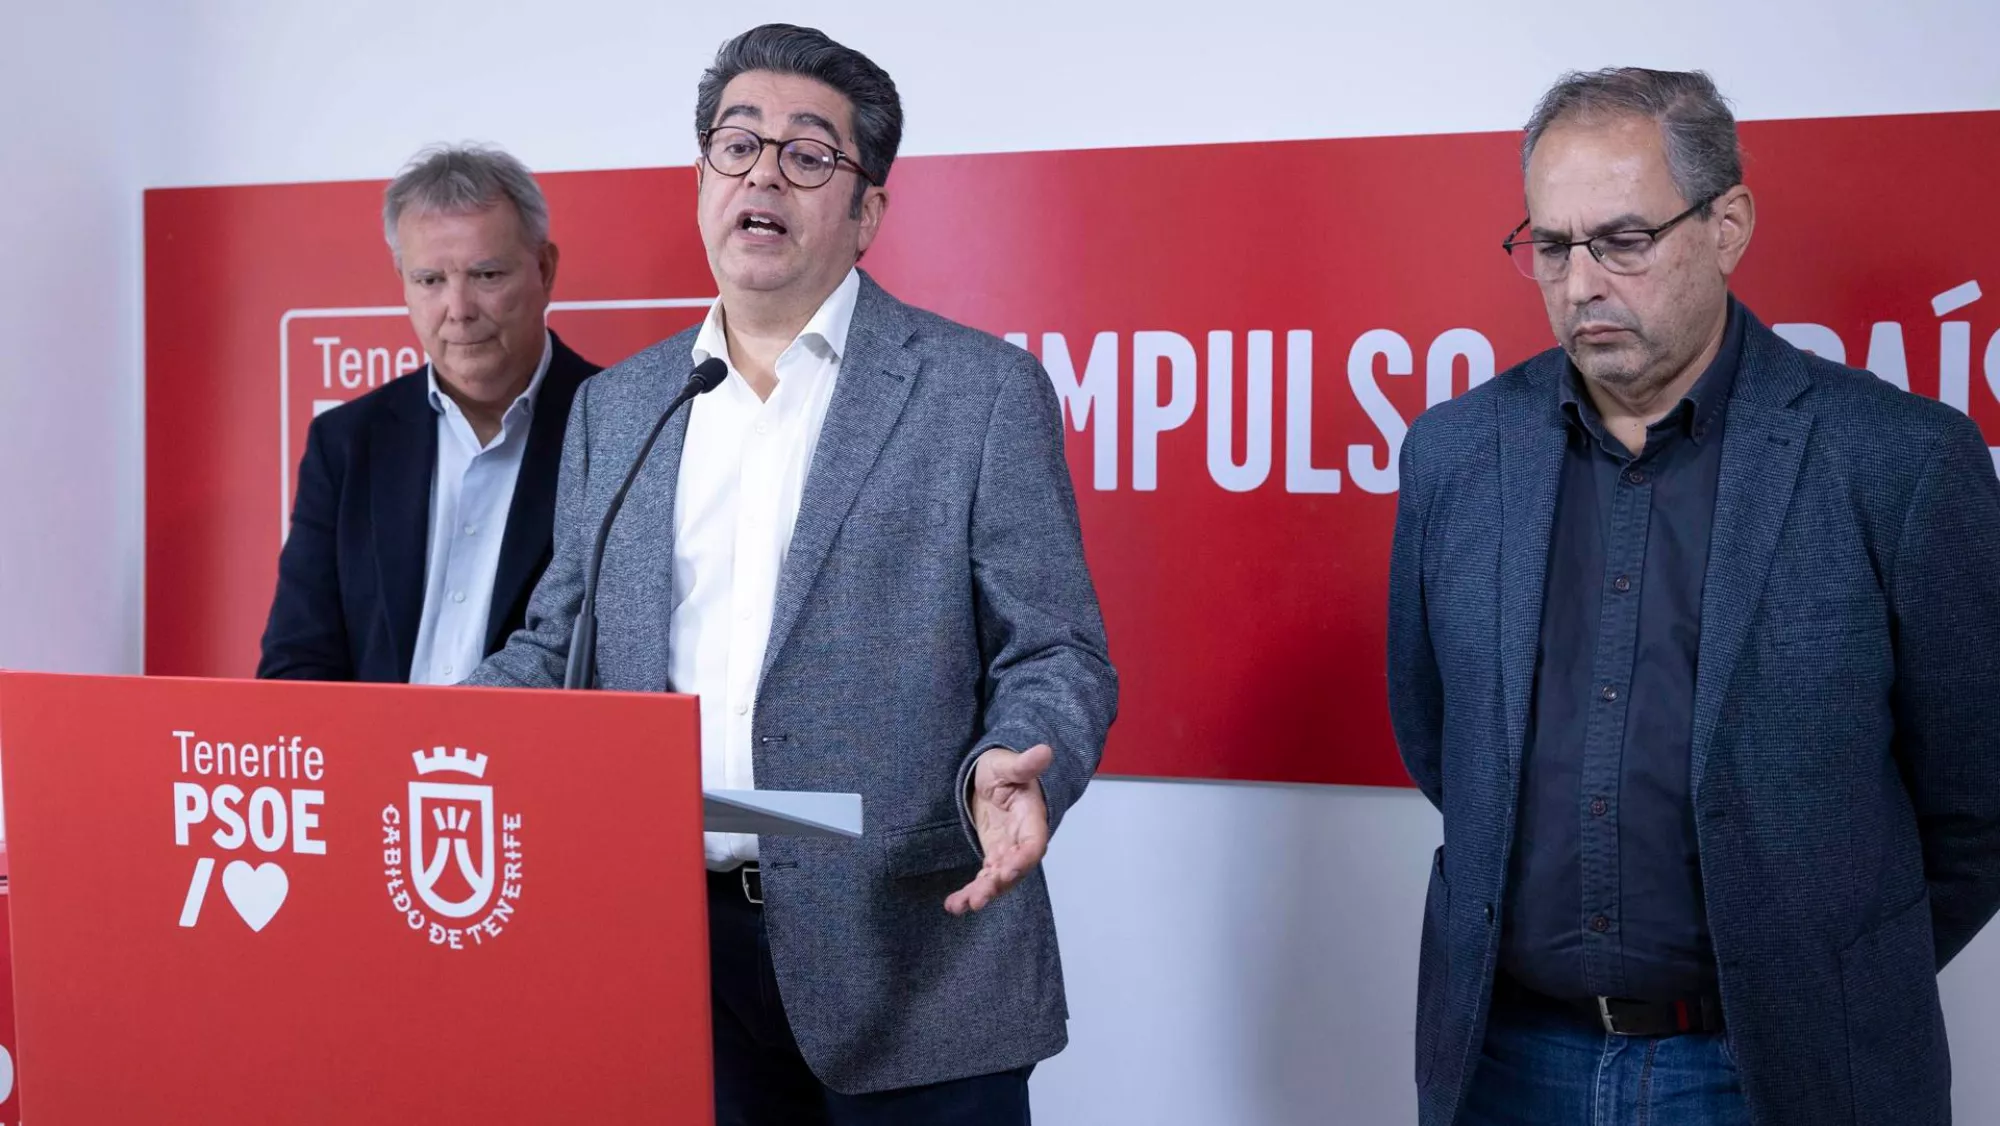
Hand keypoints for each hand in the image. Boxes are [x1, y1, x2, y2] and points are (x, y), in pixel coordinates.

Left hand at [945, 743, 1053, 915]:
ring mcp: (1007, 850)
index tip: (1006, 871)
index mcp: (1031, 818)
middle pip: (1015, 869)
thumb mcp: (1008, 763)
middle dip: (997, 885)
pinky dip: (970, 893)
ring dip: (982, 895)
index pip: (1033, 843)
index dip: (1023, 859)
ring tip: (961, 906)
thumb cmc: (1002, 767)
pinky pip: (984, 879)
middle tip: (978, 899)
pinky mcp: (993, 856)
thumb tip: (1044, 751)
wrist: (993, 776)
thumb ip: (1024, 764)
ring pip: (999, 879)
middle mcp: (1022, 840)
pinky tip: (954, 906)